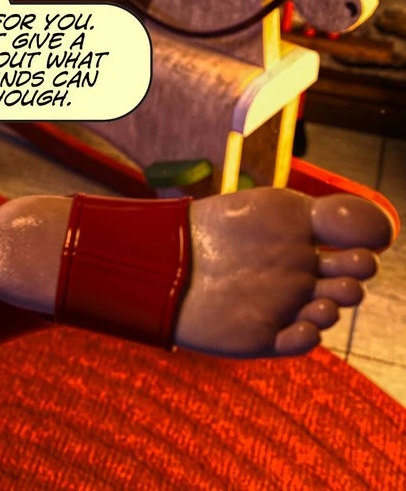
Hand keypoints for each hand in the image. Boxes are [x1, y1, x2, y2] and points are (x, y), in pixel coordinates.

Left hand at [175, 189, 393, 356]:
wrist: (170, 256)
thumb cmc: (225, 227)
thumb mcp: (284, 210)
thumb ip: (337, 216)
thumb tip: (388, 230)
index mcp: (305, 243)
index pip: (352, 254)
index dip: (363, 254)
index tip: (360, 247)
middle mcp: (298, 276)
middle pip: (345, 286)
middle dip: (352, 282)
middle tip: (343, 275)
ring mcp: (281, 305)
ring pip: (325, 314)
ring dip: (332, 309)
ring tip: (321, 302)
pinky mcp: (263, 334)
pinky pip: (297, 343)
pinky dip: (306, 338)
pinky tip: (303, 328)